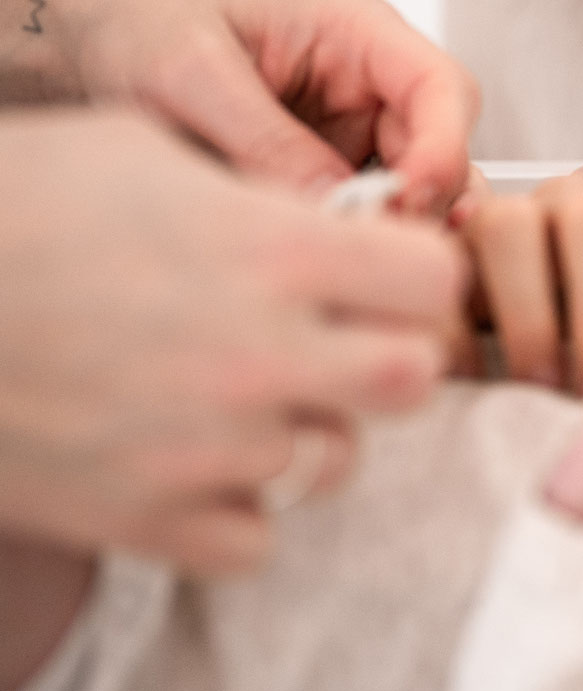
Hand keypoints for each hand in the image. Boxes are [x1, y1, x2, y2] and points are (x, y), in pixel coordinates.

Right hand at [0, 110, 466, 572]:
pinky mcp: (143, 518)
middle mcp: (260, 353)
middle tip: (331, 338)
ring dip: (305, 431)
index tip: (377, 270)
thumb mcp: (150, 151)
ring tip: (239, 393)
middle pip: (411, 378)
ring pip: (334, 463)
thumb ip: (263, 194)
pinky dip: (233, 507)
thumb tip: (335, 221)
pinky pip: (254, 540)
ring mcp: (206, 445)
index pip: (433, 280)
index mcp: (274, 251)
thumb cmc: (17, 200)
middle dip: (381, 353)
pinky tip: (189, 455)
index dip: (411, 271)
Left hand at [1, 0, 478, 215]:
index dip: (444, 149)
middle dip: (421, 204)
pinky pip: (367, 214)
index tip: (409, 202)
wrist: (88, 40)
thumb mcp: (192, 75)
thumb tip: (336, 212)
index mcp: (359, 31)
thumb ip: (265, 140)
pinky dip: (357, 242)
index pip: (444, 89)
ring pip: (417, 192)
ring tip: (347, 261)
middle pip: (445, 150)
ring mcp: (355, 130)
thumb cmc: (141, 28)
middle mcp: (373, 81)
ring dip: (394, 231)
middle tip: (372, 250)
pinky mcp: (329, 172)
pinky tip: (324, 260)